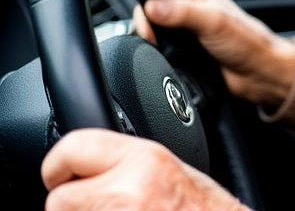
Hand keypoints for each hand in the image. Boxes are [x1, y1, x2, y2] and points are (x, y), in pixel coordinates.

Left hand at [41, 128, 248, 209]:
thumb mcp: (175, 172)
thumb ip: (130, 163)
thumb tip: (90, 164)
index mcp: (146, 162)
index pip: (73, 148)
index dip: (61, 165)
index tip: (62, 174)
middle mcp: (128, 193)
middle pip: (60, 200)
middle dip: (76, 207)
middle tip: (105, 207)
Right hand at [133, 0, 294, 107]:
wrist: (259, 74)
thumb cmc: (248, 43)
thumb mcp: (214, 22)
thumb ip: (183, 12)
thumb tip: (152, 7)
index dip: (147, 3)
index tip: (149, 24)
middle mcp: (190, 8)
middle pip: (152, 12)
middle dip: (148, 26)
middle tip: (155, 41)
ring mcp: (186, 31)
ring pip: (155, 32)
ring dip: (155, 43)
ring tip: (163, 50)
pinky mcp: (184, 51)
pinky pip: (162, 51)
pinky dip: (161, 56)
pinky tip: (168, 60)